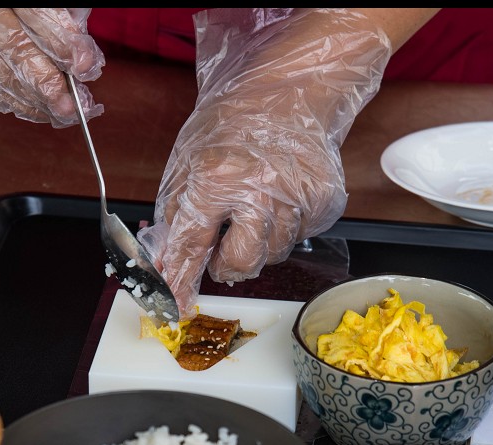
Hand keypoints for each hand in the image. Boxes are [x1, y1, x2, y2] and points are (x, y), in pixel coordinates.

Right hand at [0, 8, 104, 126]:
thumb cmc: (7, 8)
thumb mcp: (35, 5)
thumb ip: (59, 21)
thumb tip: (83, 62)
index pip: (36, 16)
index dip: (63, 44)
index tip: (86, 68)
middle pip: (16, 52)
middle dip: (49, 83)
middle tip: (72, 106)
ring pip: (1, 78)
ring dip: (36, 101)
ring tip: (62, 112)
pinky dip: (16, 104)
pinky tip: (38, 109)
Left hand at [137, 9, 392, 318]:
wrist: (286, 92)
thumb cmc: (231, 125)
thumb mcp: (186, 163)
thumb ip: (177, 217)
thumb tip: (166, 263)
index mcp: (217, 176)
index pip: (193, 243)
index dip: (181, 278)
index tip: (175, 304)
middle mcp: (260, 189)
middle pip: (241, 262)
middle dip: (227, 263)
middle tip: (224, 242)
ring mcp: (298, 197)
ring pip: (273, 255)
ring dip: (258, 243)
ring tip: (256, 204)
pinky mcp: (325, 201)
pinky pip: (300, 239)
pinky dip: (286, 228)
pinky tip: (280, 198)